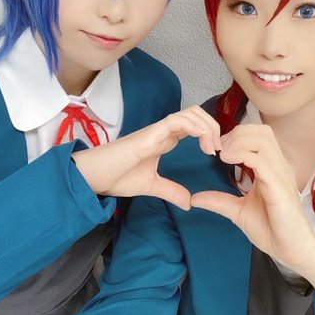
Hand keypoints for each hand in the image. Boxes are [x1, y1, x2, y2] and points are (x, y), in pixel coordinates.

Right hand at [73, 106, 220, 210]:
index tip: (216, 152)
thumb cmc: (117, 177)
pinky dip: (193, 126)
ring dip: (206, 126)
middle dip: (213, 126)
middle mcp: (164, 131)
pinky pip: (176, 120)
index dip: (209, 133)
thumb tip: (189, 202)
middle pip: (196, 113)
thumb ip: (171, 191)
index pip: (194, 125)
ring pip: (190, 113)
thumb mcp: (152, 186)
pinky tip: (201, 139)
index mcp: (165, 140)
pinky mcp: (150, 133)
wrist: (96, 177)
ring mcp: (157, 130)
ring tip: (211, 147)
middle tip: (218, 149)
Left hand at [191, 124, 314, 268]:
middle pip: (261, 131)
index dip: (236, 135)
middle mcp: (279, 167)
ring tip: (222, 154)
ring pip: (263, 140)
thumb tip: (195, 198)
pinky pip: (262, 160)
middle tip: (218, 149)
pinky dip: (243, 154)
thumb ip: (219, 201)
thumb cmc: (272, 231)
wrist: (293, 251)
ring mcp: (281, 175)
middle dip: (236, 133)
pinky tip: (228, 160)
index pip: (258, 135)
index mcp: (272, 168)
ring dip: (238, 141)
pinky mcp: (279, 187)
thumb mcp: (239, 211)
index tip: (217, 149)